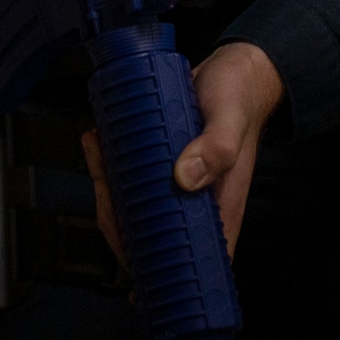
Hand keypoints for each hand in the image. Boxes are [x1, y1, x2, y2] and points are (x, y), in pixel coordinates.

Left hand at [82, 41, 284, 262]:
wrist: (233, 67)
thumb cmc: (240, 96)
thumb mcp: (230, 119)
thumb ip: (217, 147)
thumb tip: (185, 177)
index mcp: (218, 209)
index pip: (189, 261)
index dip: (158, 272)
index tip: (132, 267)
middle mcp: (195, 201)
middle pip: (149, 235)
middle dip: (117, 220)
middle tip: (105, 186)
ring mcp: (176, 183)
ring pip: (134, 205)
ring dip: (108, 186)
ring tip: (99, 156)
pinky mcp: (161, 161)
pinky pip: (131, 174)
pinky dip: (110, 164)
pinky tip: (101, 144)